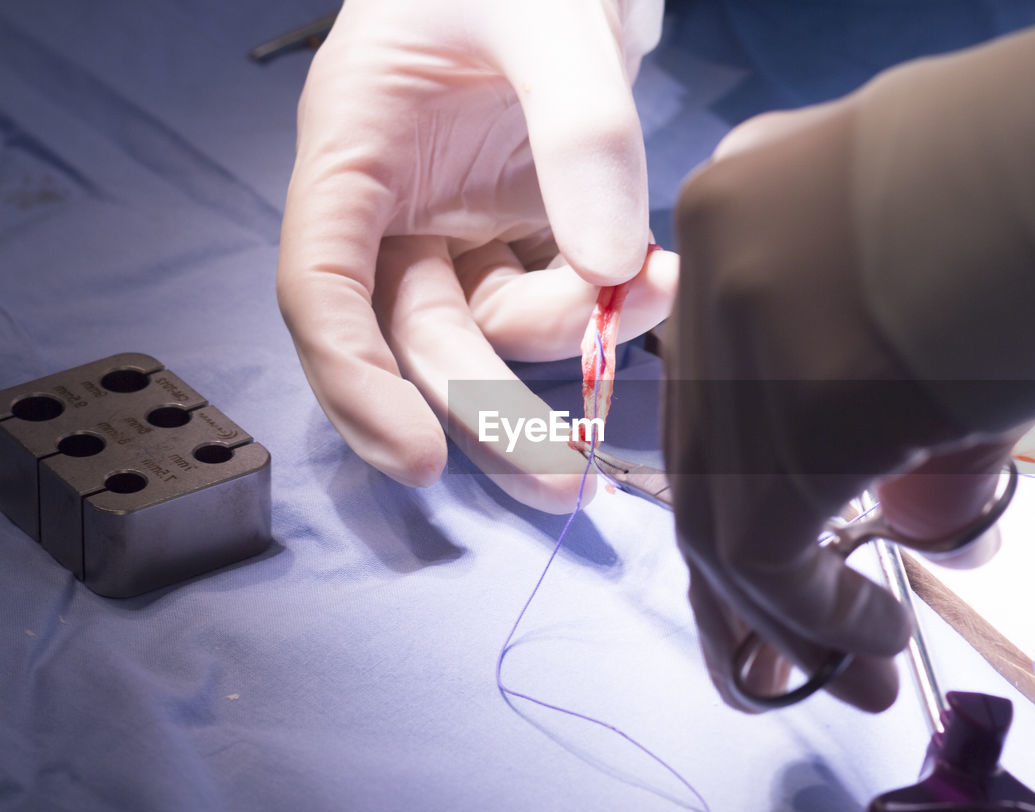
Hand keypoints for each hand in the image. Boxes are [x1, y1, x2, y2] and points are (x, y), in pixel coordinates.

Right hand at [277, 0, 676, 511]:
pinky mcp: (526, 227)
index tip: (415, 458)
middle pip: (418, 338)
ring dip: (572, 341)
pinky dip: (608, 304)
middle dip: (485, 413)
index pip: (319, 289)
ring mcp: (463, 224)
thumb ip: (579, 131)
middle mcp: (398, 207)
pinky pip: (558, 293)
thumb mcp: (543, 17)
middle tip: (559, 482)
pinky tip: (654, 279)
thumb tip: (613, 265)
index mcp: (353, 154)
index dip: (353, 382)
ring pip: (496, 327)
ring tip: (653, 294)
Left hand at [666, 96, 1018, 711]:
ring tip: (853, 685)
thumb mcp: (935, 289)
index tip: (770, 584)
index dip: (735, 497)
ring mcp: (747, 316)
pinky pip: (766, 543)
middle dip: (745, 582)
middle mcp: (718, 252)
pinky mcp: (805, 397)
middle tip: (784, 667)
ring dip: (783, 620)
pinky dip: (815, 614)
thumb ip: (887, 394)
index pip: (706, 391)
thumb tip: (906, 523)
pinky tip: (875, 642)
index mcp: (739, 205)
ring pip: (718, 509)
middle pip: (700, 455)